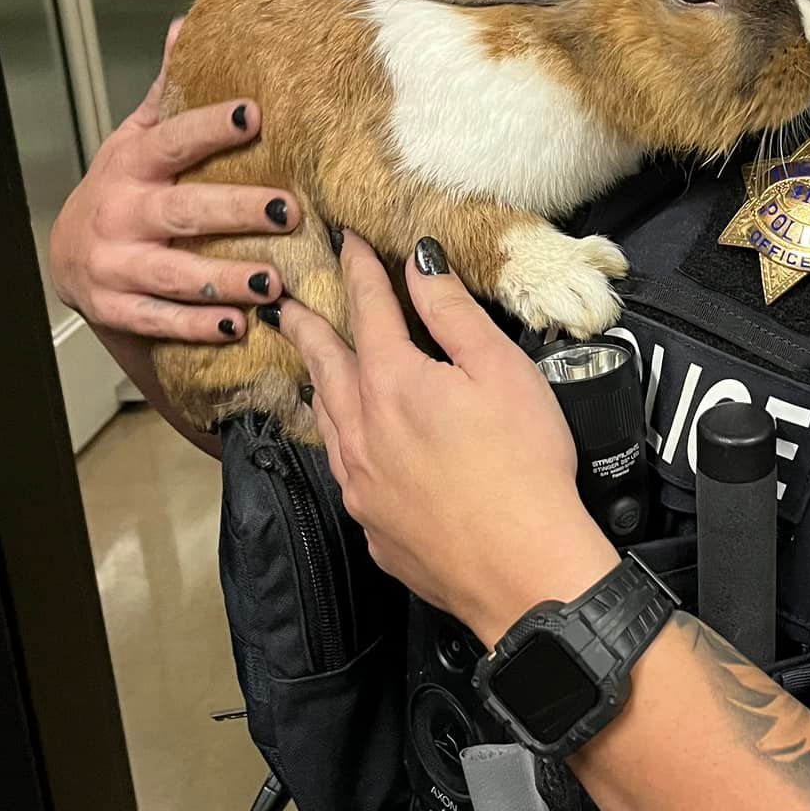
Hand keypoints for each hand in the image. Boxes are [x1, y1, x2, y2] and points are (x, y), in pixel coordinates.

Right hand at [49, 21, 300, 341]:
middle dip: (236, 211)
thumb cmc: (121, 191)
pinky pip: (162, 321)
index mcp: (131, 166)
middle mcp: (122, 214)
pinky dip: (199, 326)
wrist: (70, 257)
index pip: (172, 141)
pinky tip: (238, 324)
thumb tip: (185, 27)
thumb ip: (165, 94)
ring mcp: (118, 265)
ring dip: (226, 279)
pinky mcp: (120, 308)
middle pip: (182, 212)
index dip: (210, 128)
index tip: (253, 114)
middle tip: (288, 210)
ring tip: (274, 281)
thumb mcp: (134, 139)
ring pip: (176, 274)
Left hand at [278, 233, 616, 644]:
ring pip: (326, 420)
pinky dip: (337, 441)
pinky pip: (344, 471)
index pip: (368, 310)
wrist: (520, 570)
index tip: (344, 240)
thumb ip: (452, 313)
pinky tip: (346, 445)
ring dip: (316, 383)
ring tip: (309, 364)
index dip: (358, 270)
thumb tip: (419, 265)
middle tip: (286, 302)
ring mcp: (361, 485)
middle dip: (309, 326)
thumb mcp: (500, 370)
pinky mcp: (374, 528)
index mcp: (393, 383)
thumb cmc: (523, 465)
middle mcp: (362, 431)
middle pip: (326, 364)